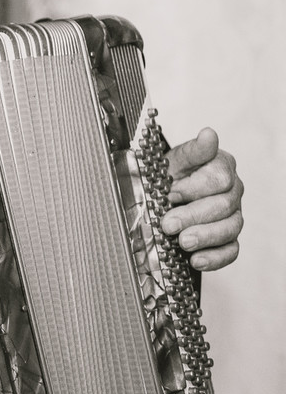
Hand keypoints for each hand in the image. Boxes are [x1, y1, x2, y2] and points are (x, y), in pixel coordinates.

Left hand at [160, 127, 243, 270]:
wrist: (160, 191)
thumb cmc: (167, 173)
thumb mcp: (172, 158)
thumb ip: (192, 150)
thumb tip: (209, 134)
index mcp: (220, 166)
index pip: (219, 177)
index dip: (193, 187)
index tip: (171, 192)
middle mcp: (231, 190)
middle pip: (224, 205)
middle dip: (193, 216)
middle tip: (168, 224)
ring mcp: (232, 215)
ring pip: (230, 228)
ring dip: (204, 237)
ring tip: (182, 242)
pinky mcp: (227, 238)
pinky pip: (231, 251)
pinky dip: (214, 258)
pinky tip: (195, 260)